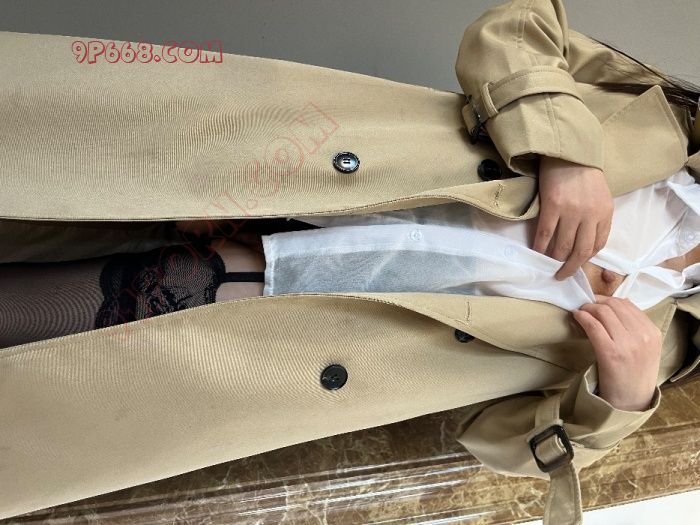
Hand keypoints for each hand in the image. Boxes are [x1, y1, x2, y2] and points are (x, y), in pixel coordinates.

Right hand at [534, 156, 613, 280]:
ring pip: (562, 246)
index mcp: (605, 212)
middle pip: (581, 251)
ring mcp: (571, 212)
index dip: (586, 258)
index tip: (576, 263)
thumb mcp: (600, 196)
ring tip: (548, 266)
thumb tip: (583, 242)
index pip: (598, 244)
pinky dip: (540, 247)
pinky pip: (545, 234)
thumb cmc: (584, 173)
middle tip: (562, 275)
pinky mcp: (552, 207)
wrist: (568, 152)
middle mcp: (590, 215)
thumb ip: (596, 217)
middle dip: (570, 267)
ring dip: (555, 260)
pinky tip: (536, 252)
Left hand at [573, 294, 661, 410]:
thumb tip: (613, 305)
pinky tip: (577, 317)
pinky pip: (594, 326)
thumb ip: (634, 327)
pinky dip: (582, 317)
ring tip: (580, 311)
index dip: (607, 299)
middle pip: (613, 305)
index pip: (627, 304)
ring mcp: (628, 344)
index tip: (595, 301)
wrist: (632, 402)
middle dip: (596, 302)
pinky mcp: (610, 353)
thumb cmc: (635, 374)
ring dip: (588, 308)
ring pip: (603, 312)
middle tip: (585, 305)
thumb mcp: (645, 347)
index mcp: (652, 332)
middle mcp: (643, 335)